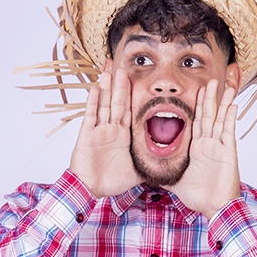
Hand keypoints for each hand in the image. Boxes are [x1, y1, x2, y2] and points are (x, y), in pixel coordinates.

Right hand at [69, 68, 139, 197]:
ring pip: (104, 104)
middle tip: (122, 66)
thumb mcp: (137, 172)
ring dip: (107, 88)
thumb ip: (150, 166)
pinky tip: (95, 89)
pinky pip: (91, 116)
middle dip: (120, 85)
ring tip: (108, 70)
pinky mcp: (87, 135)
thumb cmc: (111, 181)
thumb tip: (169, 167)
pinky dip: (93, 103)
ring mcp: (99, 131)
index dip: (132, 95)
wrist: (91, 189)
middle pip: (117, 102)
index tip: (134, 79)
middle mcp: (111, 129)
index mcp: (124, 135)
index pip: (130, 110)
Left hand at [166, 79, 240, 218]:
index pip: (195, 121)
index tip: (196, 90)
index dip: (196, 105)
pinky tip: (232, 104)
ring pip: (219, 119)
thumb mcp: (174, 179)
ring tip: (226, 86)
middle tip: (211, 80)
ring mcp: (218, 146)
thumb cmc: (198, 196)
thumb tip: (146, 169)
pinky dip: (230, 118)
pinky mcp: (227, 152)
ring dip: (222, 102)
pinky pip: (228, 131)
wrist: (214, 208)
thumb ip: (163, 171)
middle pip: (208, 115)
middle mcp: (208, 144)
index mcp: (195, 148)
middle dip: (209, 98)